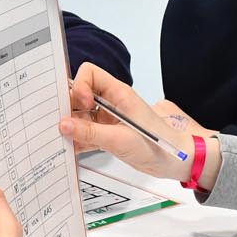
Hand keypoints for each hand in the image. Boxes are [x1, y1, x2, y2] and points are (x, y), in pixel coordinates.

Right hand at [61, 63, 217, 181]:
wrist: (175, 162)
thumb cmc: (159, 145)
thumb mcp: (121, 139)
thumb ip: (90, 133)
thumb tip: (63, 125)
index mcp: (118, 93)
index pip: (90, 74)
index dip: (80, 85)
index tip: (82, 104)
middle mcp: (110, 103)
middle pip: (79, 95)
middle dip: (68, 107)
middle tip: (61, 123)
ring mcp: (107, 120)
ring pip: (79, 116)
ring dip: (70, 127)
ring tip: (63, 139)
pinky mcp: (107, 136)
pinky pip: (85, 134)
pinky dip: (77, 140)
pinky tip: (70, 150)